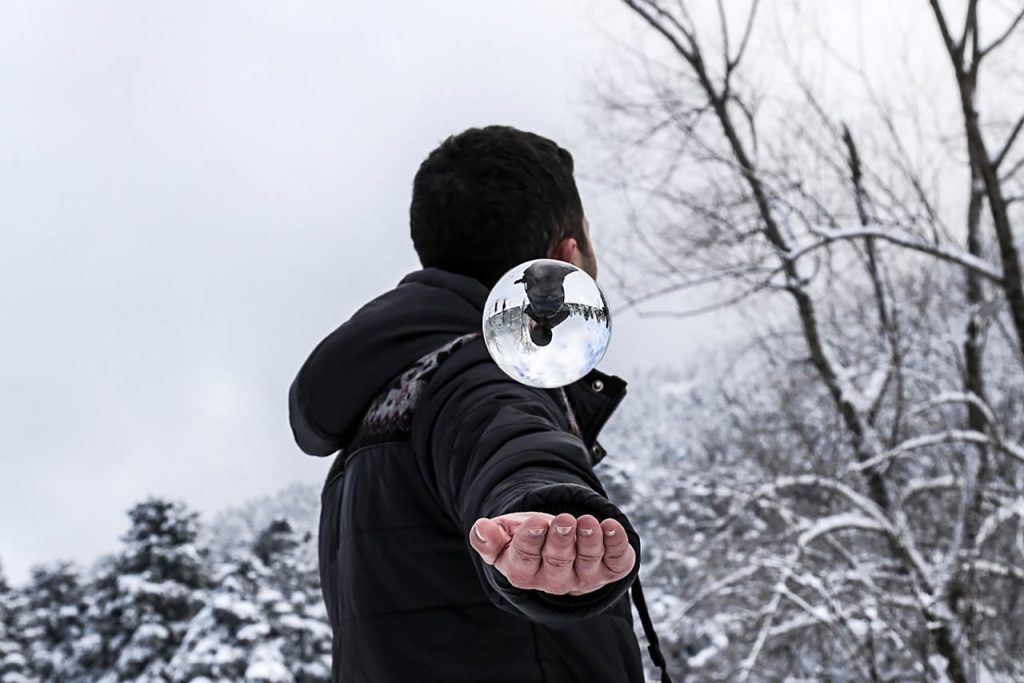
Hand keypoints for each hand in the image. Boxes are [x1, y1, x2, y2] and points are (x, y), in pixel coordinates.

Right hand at [468, 511, 635, 595]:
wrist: (561, 545)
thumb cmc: (529, 537)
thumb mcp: (505, 535)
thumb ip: (490, 536)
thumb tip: (480, 528)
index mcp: (524, 573)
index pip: (525, 560)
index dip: (530, 541)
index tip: (536, 523)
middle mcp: (555, 581)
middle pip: (558, 563)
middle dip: (562, 540)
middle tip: (565, 520)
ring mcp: (584, 577)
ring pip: (587, 562)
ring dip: (590, 541)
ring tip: (588, 521)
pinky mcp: (610, 570)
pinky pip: (616, 561)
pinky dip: (617, 544)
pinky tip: (613, 526)